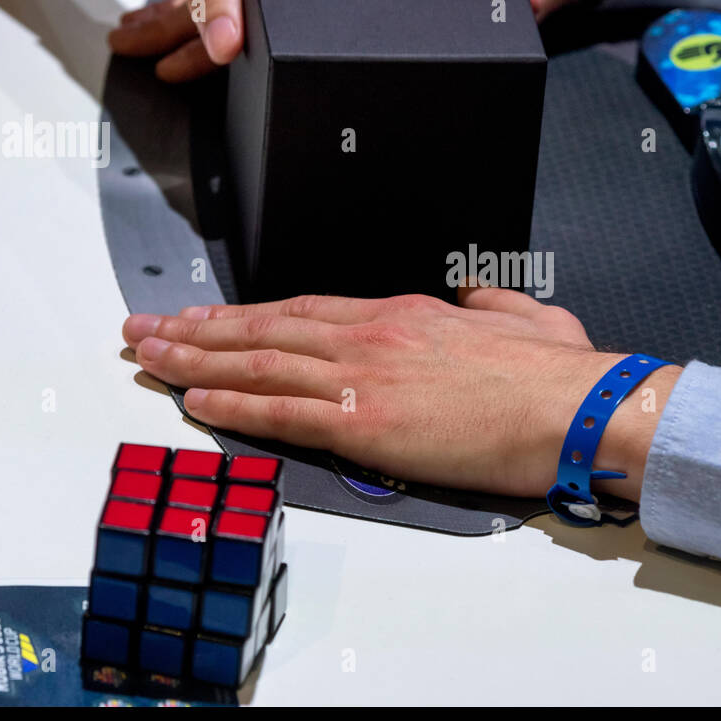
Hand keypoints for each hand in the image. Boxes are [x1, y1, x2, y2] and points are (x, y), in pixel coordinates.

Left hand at [121, 290, 678, 499]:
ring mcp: (363, 376)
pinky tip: (193, 400)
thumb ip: (488, 302)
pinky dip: (230, 404)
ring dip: (196, 360)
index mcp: (403, 314)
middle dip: (198, 329)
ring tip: (149, 358)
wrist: (574, 405)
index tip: (209, 316)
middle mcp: (371, 335)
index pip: (304, 310)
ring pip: (258, 363)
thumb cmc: (556, 371)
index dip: (248, 314)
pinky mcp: (366, 424)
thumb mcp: (524, 315)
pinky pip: (279, 412)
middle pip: (265, 329)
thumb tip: (472, 296)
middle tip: (146, 328)